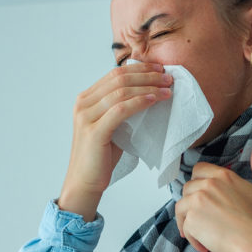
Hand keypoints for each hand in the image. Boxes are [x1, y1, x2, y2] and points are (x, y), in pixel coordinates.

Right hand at [58, 62, 173, 220]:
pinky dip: (139, 102)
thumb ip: (120, 108)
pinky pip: (121, 110)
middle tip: (168, 77)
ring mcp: (86, 117)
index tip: (159, 69)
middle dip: (147, 75)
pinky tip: (154, 100)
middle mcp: (83, 104)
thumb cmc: (100, 156)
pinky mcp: (94, 131)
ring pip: (121, 92)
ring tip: (167, 88)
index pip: (114, 74)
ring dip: (148, 87)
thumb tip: (147, 94)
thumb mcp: (110, 126)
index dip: (139, 69)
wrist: (85, 182)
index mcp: (85, 99)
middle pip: (119, 79)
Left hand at [174, 146, 251, 251]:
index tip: (204, 197)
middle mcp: (207, 185)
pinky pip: (184, 228)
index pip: (198, 169)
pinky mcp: (191, 219)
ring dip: (189, 221)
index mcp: (223, 176)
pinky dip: (193, 239)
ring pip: (181, 208)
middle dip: (193, 204)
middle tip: (206, 219)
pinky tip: (206, 246)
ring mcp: (197, 201)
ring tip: (204, 235)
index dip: (198, 183)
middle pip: (187, 189)